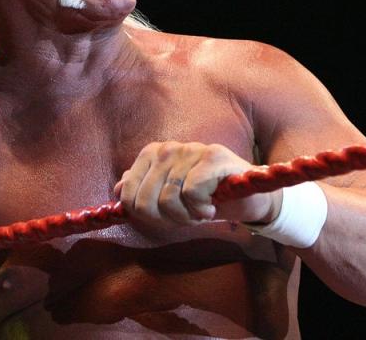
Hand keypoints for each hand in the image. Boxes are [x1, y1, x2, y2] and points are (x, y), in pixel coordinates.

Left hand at [113, 141, 280, 226]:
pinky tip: (211, 206)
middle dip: (165, 218)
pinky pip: (191, 192)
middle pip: (145, 199)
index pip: (128, 192)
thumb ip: (143, 190)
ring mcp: (191, 149)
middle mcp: (169, 147)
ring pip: (168, 198)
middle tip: (187, 216)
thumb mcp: (169, 197)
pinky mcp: (214, 157)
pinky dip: (200, 209)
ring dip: (185, 216)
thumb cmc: (207, 197)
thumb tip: (117, 190)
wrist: (248, 198)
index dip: (144, 214)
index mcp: (153, 153)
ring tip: (199, 210)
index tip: (165, 216)